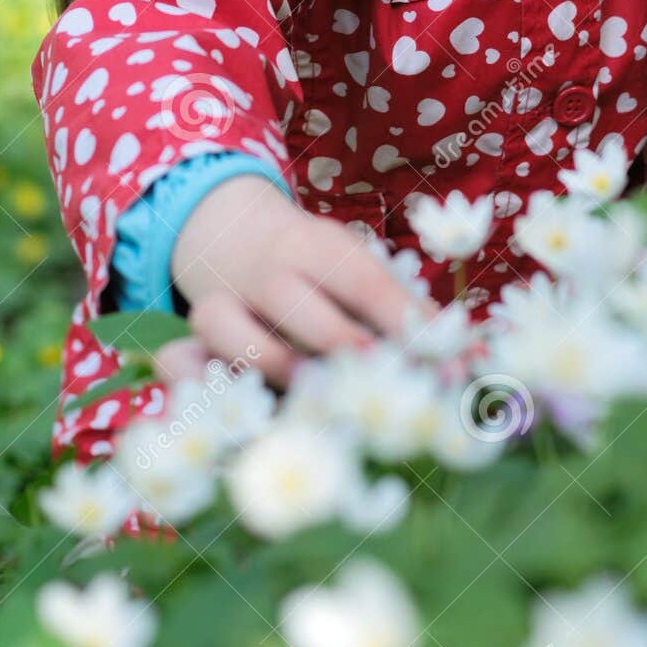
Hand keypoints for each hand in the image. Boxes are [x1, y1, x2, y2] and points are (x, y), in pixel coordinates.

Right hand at [166, 174, 434, 387]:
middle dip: (338, 343)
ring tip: (314, 397)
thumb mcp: (360, 271)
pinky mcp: (195, 337)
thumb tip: (467, 360)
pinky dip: (192, 378)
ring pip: (225, 324)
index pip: (360, 277)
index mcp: (319, 246)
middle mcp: (267, 270)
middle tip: (382, 383)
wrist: (238, 237)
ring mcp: (222, 299)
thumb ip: (405, 314)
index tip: (437, 354)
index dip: (397, 317)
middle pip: (293, 298)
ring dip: (272, 363)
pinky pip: (179, 356)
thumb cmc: (322, 272)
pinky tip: (229, 409)